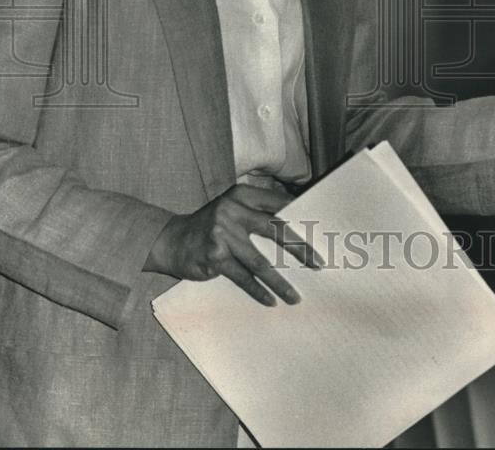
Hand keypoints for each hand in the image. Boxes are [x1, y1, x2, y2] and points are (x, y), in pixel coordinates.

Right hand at [144, 183, 321, 305]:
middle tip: (318, 264)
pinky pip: (243, 278)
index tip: (322, 233)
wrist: (172, 240)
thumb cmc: (212, 227)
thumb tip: (298, 227)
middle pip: (275, 230)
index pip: (278, 205)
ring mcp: (223, 234)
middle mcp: (232, 210)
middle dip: (300, 249)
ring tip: (295, 297)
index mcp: (241, 195)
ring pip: (260, 262)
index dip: (300, 218)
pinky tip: (271, 301)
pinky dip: (258, 291)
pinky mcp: (215, 256)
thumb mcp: (232, 210)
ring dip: (280, 282)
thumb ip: (258, 213)